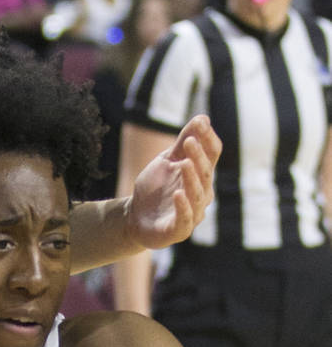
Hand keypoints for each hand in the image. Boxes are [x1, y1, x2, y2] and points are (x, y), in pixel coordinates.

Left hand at [127, 115, 221, 249]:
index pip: (212, 154)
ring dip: (192, 179)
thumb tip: (203, 117)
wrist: (135, 217)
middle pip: (205, 172)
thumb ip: (183, 142)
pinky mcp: (179, 229)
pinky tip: (177, 194)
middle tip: (189, 141)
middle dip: (198, 156)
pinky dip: (183, 206)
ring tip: (184, 163)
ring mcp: (193, 212)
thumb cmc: (156, 188)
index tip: (201, 123)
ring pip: (197, 194)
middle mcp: (202, 192)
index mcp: (201, 174)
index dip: (208, 138)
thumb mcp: (167, 161)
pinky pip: (185, 217)